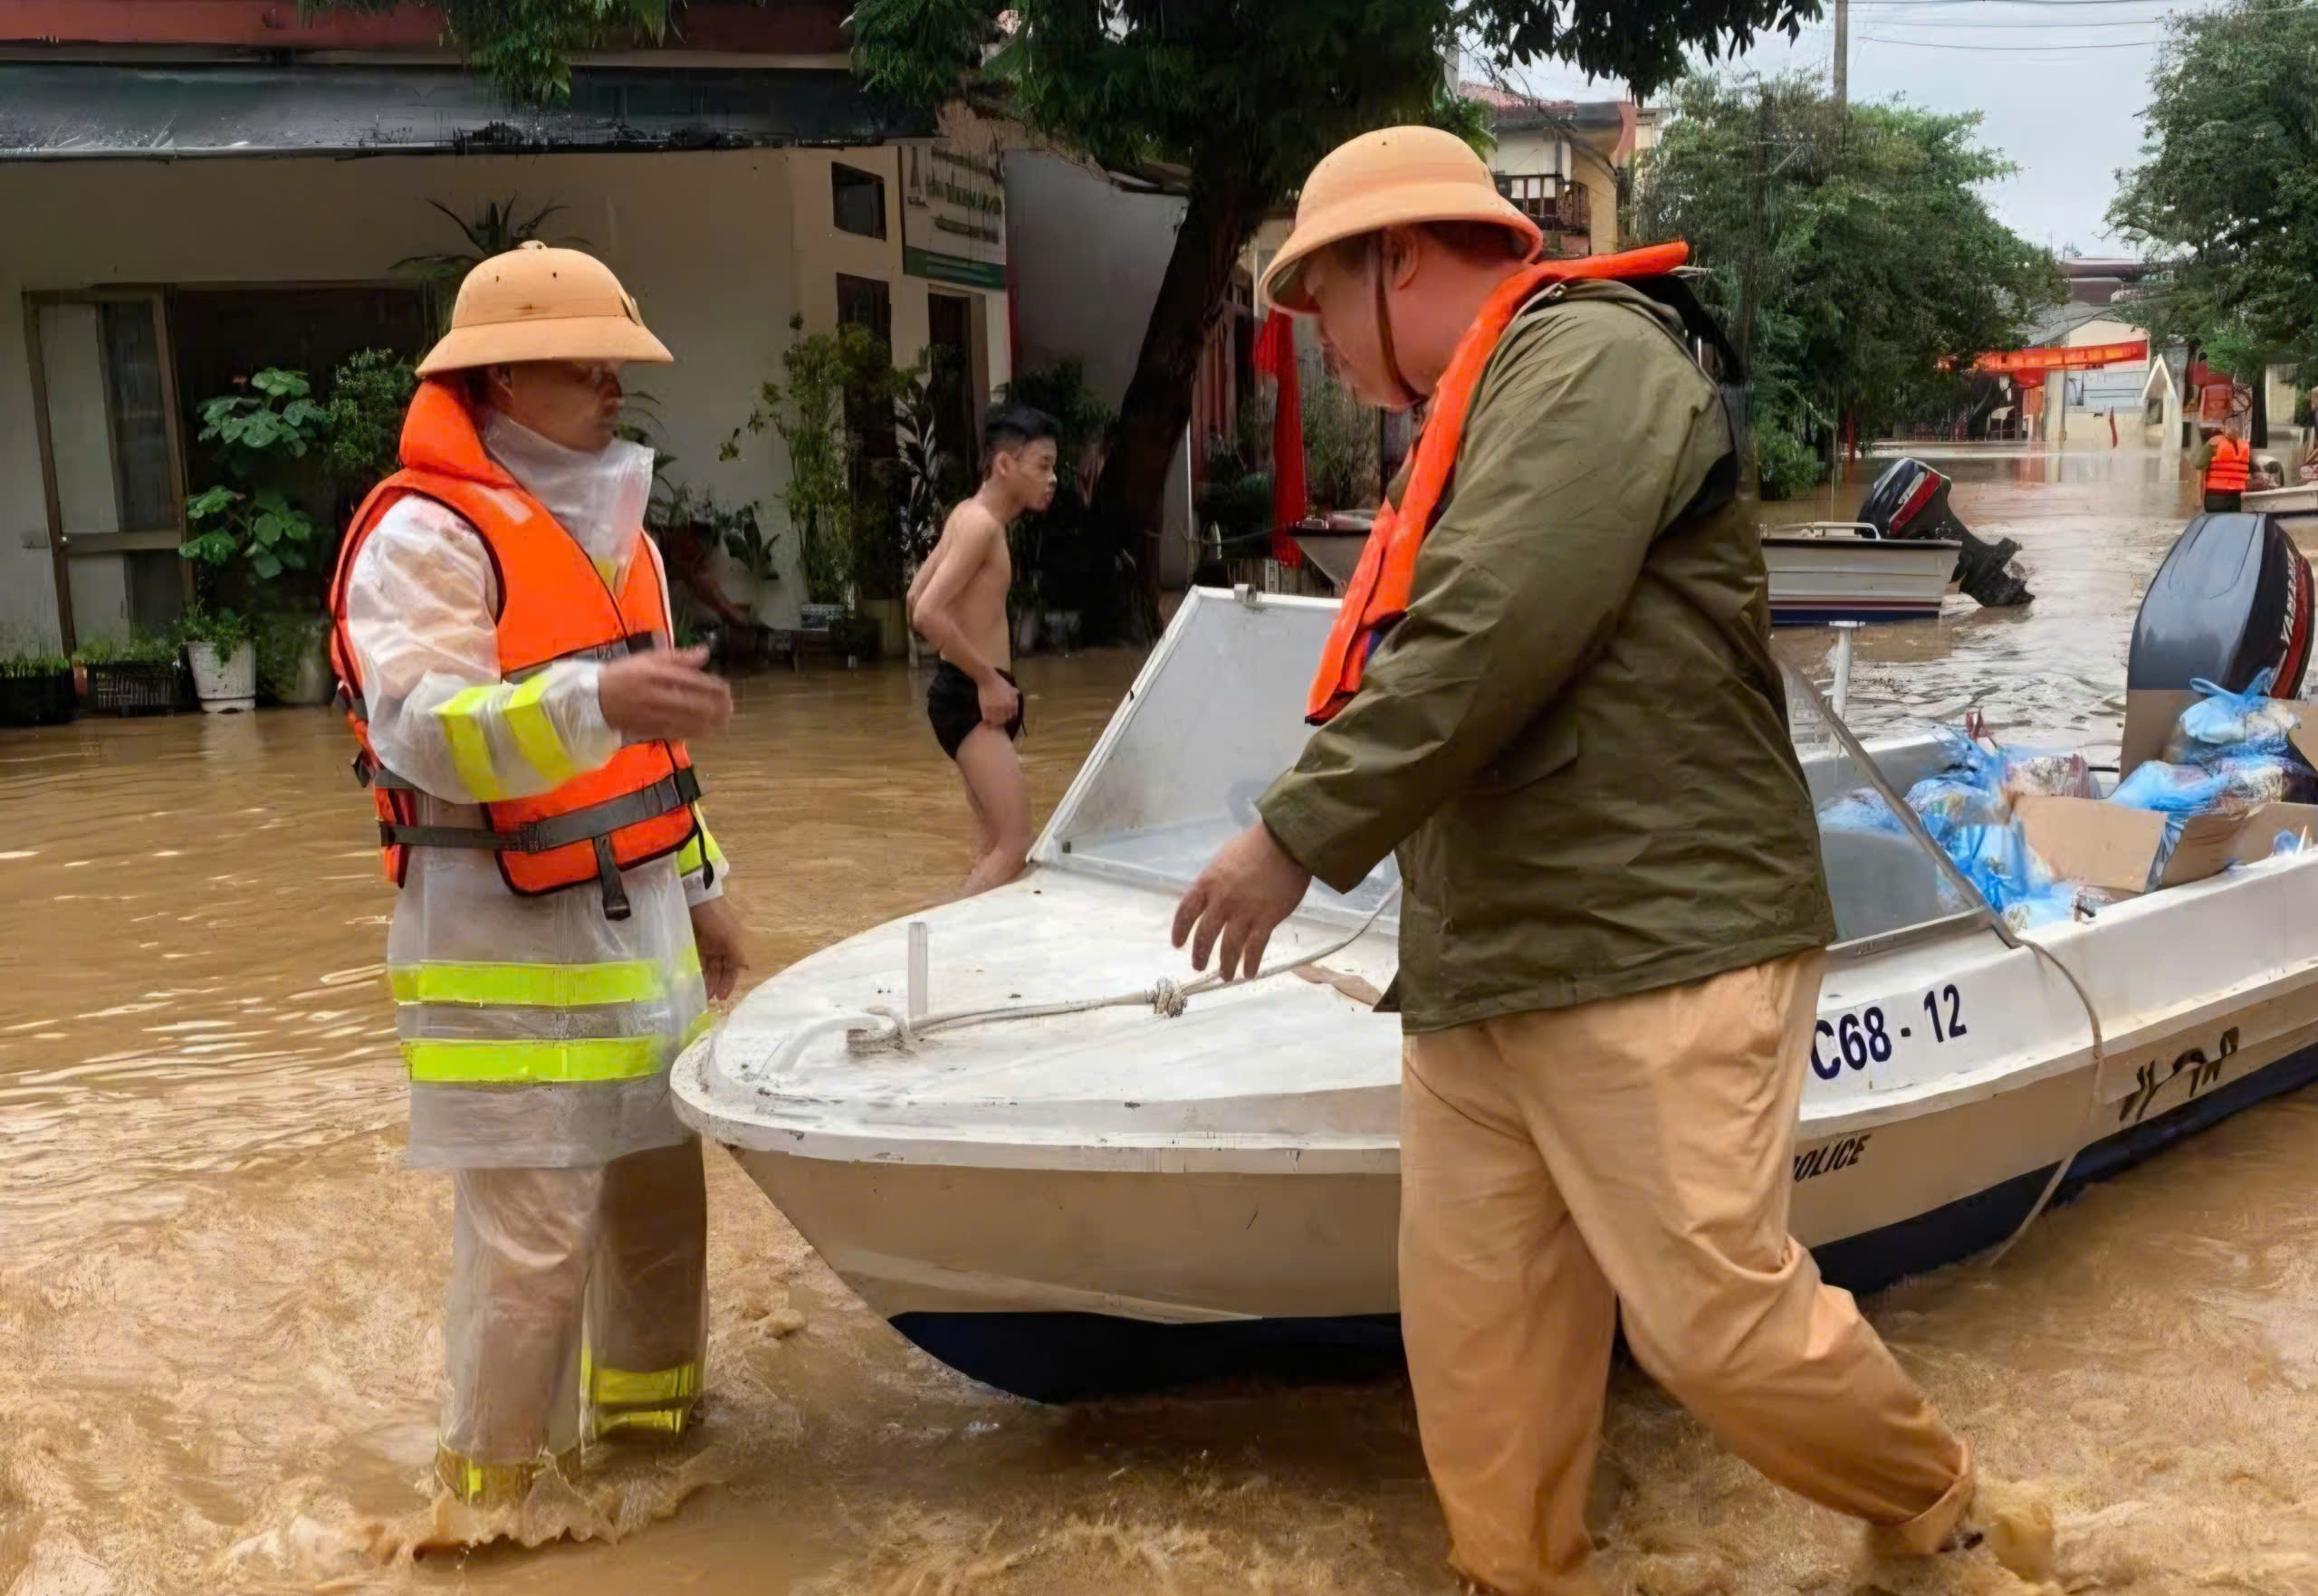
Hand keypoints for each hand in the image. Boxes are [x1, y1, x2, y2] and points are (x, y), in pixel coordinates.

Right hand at [599, 646, 732, 741]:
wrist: (594, 698)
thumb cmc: (624, 674)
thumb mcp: (649, 659)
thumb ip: (679, 657)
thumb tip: (705, 652)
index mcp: (658, 674)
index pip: (694, 681)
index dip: (714, 687)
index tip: (727, 689)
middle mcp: (658, 695)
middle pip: (695, 703)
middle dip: (716, 707)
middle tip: (730, 707)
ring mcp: (654, 714)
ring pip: (688, 721)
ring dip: (711, 722)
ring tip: (725, 721)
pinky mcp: (649, 729)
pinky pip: (677, 732)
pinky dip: (695, 733)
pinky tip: (708, 732)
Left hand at [689, 896, 747, 1002]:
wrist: (697, 897)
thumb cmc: (716, 917)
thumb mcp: (729, 937)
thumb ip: (736, 955)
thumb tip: (746, 969)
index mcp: (734, 944)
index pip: (733, 969)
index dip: (729, 983)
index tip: (722, 997)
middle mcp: (723, 945)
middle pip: (721, 970)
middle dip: (716, 984)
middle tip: (709, 1000)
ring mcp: (710, 943)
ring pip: (710, 966)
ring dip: (707, 980)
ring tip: (701, 994)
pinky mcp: (696, 940)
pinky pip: (699, 959)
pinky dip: (698, 970)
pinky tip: (694, 979)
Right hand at [979, 672, 1021, 728]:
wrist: (987, 679)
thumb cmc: (1000, 683)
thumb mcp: (1011, 690)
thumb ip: (1015, 697)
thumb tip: (1017, 700)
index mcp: (1012, 704)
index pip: (1013, 717)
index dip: (1010, 719)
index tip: (1006, 718)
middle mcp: (1005, 708)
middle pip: (1005, 721)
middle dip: (1003, 721)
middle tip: (999, 720)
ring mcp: (996, 710)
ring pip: (997, 723)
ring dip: (995, 722)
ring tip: (993, 720)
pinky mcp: (986, 710)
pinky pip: (988, 720)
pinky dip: (987, 720)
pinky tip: (987, 718)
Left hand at [1172, 822, 1312, 982]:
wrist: (1286, 843)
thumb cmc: (1256, 845)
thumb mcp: (1224, 859)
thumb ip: (1215, 881)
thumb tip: (1210, 899)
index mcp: (1207, 883)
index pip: (1186, 912)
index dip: (1180, 930)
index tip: (1177, 944)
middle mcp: (1222, 901)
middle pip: (1205, 935)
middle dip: (1200, 954)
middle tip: (1198, 965)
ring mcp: (1244, 912)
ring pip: (1229, 947)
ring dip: (1225, 965)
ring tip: (1225, 976)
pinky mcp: (1267, 919)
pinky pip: (1255, 948)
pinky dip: (1250, 963)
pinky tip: (1248, 973)